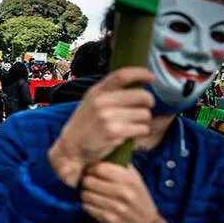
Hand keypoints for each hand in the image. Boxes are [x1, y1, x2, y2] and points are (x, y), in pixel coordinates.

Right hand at [47, 67, 154, 186]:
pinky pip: (142, 129)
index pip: (123, 75)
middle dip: (148, 103)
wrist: (71, 149)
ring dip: (143, 120)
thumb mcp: (90, 102)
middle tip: (144, 108)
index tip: (151, 77)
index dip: (141, 73)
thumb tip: (136, 84)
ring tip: (132, 124)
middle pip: (141, 96)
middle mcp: (102, 102)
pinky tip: (130, 134)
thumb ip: (108, 92)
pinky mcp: (115, 133)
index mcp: (96, 91)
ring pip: (144, 114)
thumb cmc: (84, 126)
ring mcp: (108, 117)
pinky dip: (141, 132)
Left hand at [81, 162, 169, 222]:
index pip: (100, 168)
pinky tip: (93, 206)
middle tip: (89, 184)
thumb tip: (103, 155)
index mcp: (129, 179)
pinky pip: (87, 208)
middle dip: (86, 182)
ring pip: (85, 195)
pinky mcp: (109, 220)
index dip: (91, 169)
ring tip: (91, 195)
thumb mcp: (136, 181)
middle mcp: (123, 192)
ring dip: (85, 195)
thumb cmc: (140, 200)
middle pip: (89, 181)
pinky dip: (87, 206)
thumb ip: (122, 168)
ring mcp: (116, 207)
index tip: (91, 172)